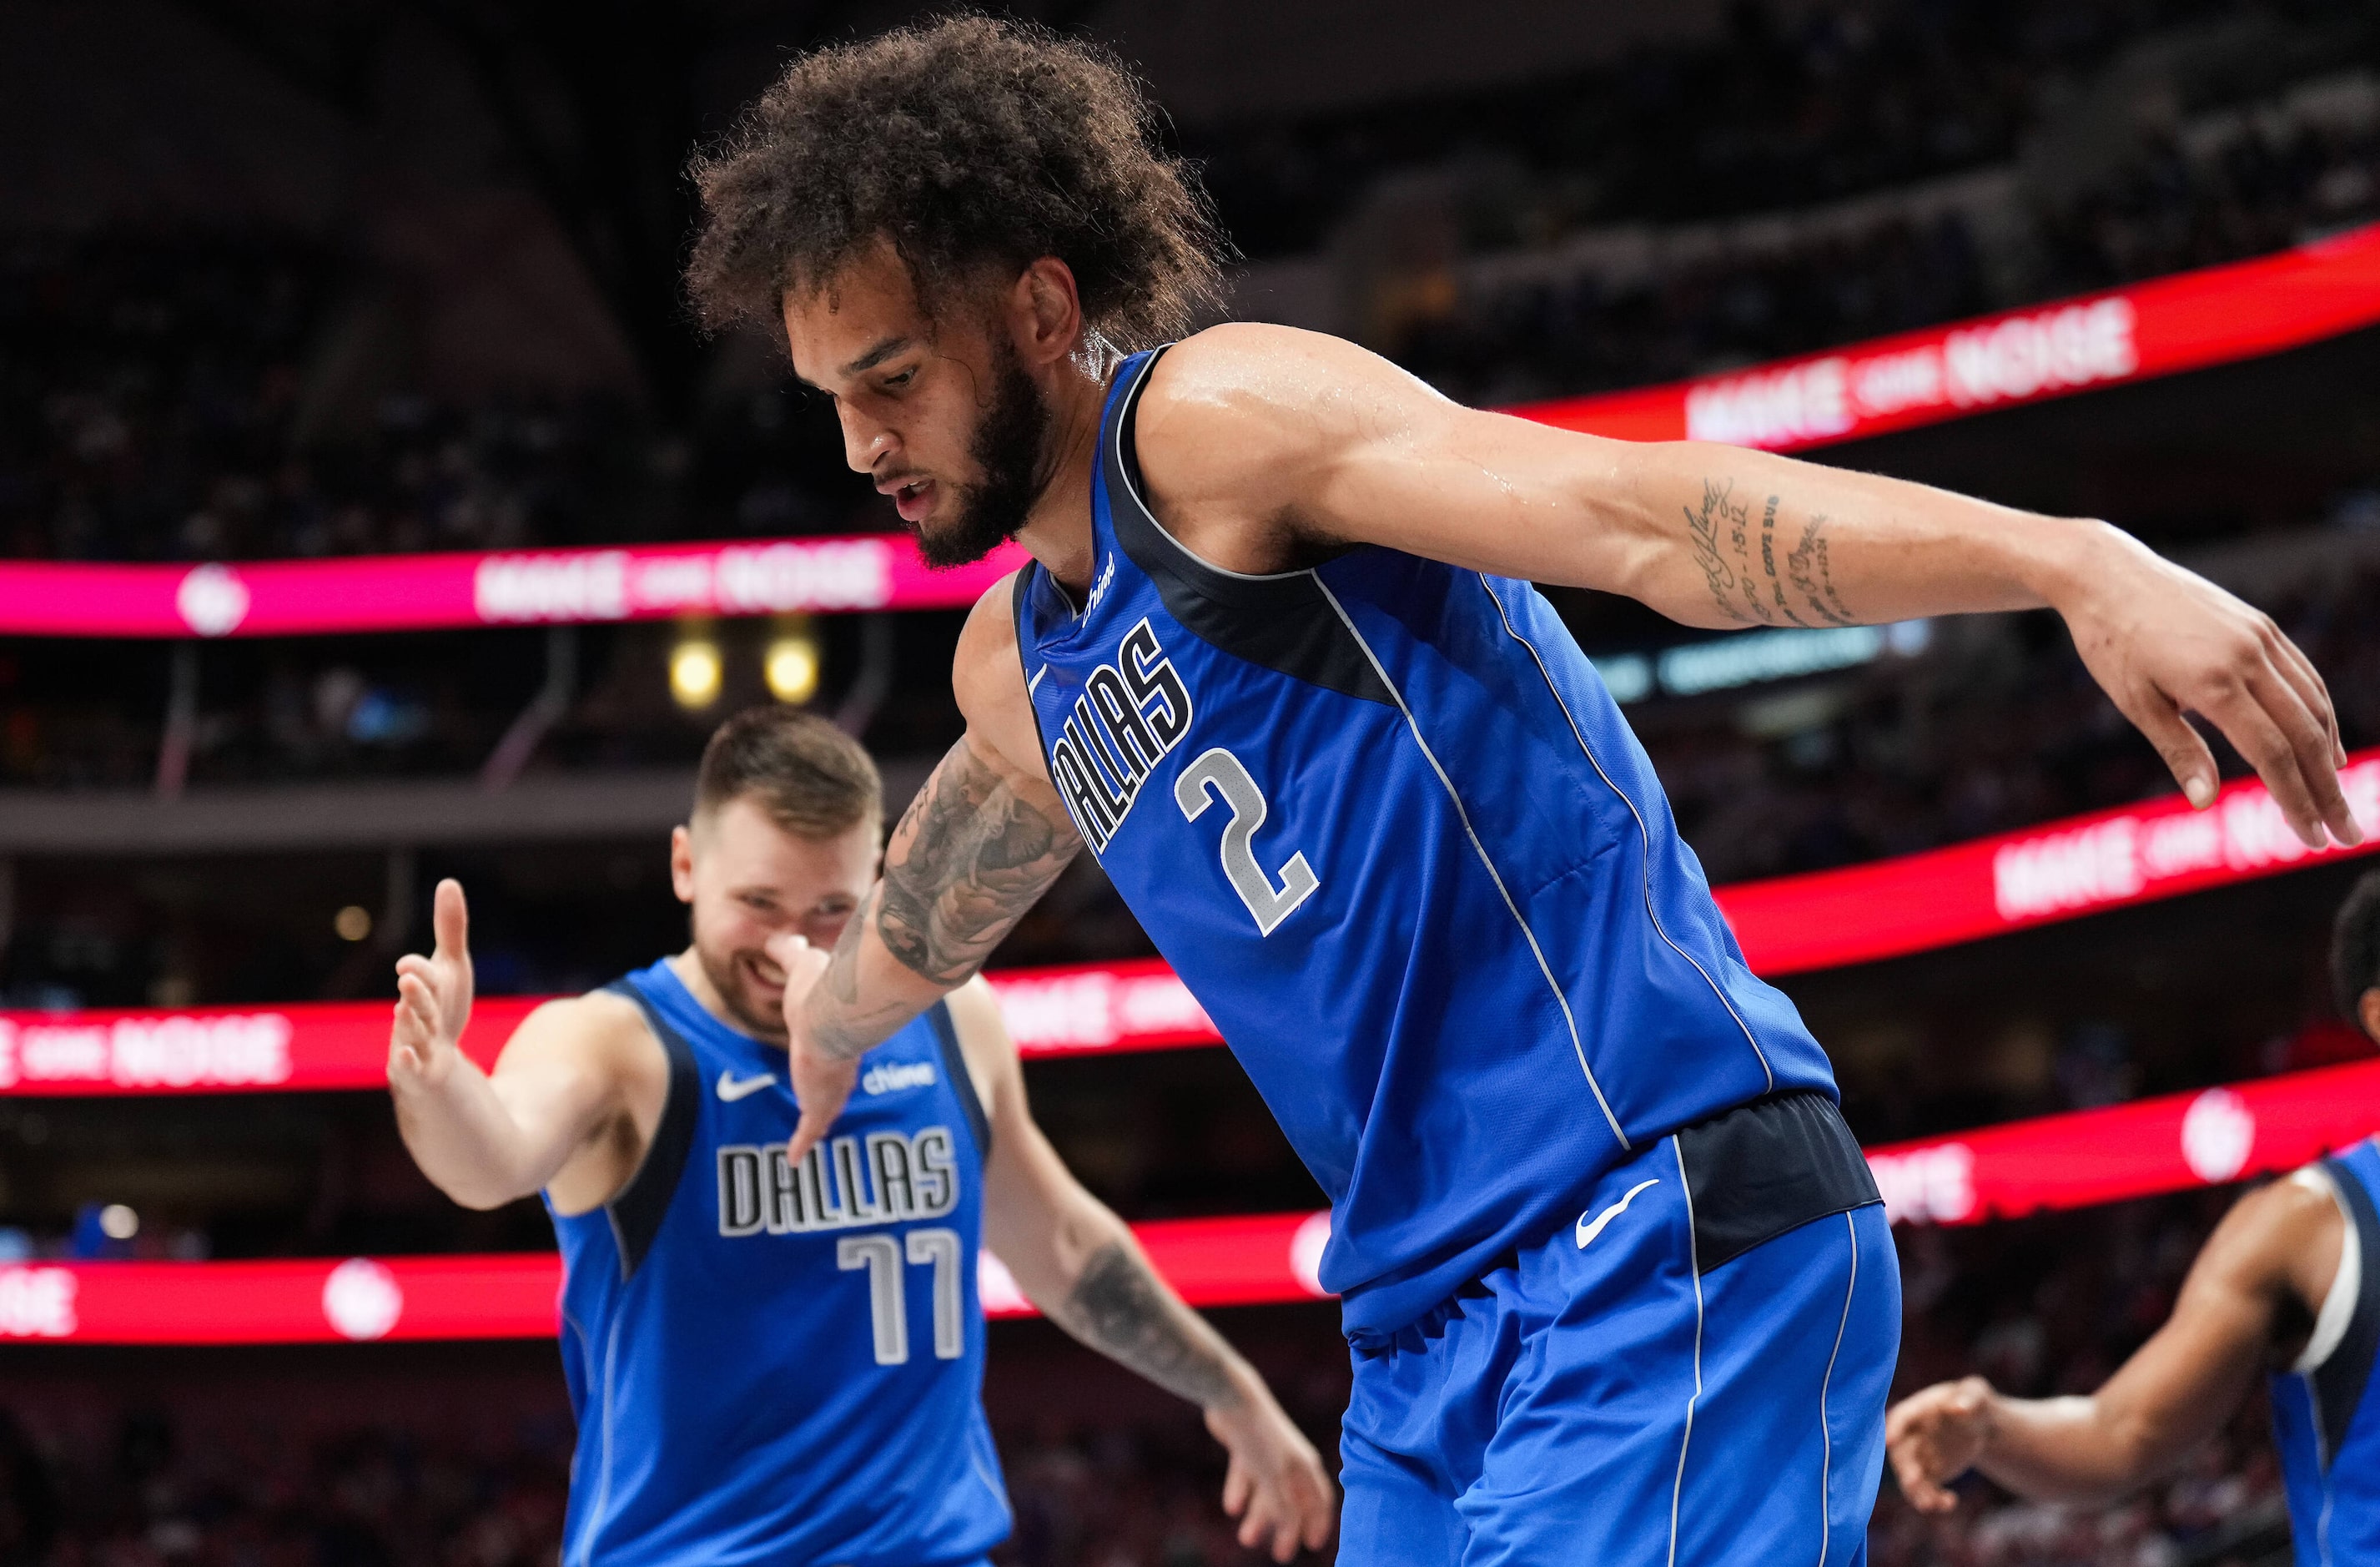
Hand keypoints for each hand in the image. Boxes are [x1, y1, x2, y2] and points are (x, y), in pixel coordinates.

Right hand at [390, 879, 473, 1092]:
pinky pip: (412, 1066)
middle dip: (416, 990)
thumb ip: (450, 928)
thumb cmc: (441, 1007)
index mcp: (423, 988)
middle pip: (418, 1002)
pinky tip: (408, 1056)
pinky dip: (409, 1061)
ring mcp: (414, 1043)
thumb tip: (448, 881)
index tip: (409, 964)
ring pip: (414, 1031)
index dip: (418, 969)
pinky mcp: (419, 1070)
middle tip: (408, 977)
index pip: (422, 975)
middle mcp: (414, 1015)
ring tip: (403, 1008)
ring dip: (410, 1021)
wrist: (435, 1060)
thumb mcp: (451, 968)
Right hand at [767, 932, 854, 1164]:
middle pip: (835, 1084)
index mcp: (840, 1035)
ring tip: (810, 1139)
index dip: (833, 1058)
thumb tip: (779, 935)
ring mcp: (832, 1088)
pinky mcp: (819, 1105)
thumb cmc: (823, 988)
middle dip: (827, 1094)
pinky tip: (796, 1158)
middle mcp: (840, 1064)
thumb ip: (791, 953)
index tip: (830, 1064)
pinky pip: (809, 1129)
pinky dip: (802, 1142)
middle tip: (819, 1108)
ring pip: (824, 1109)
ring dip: (816, 1121)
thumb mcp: (803, 966)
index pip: (839, 1052)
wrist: (835, 1014)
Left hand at [1204, 1379, 1337, 1561]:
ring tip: (1245, 1538)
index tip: (1313, 1545)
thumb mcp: (1275, 1480)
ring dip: (1259, 1515)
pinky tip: (1232, 1507)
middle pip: (1291, 1502)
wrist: (1233, 1400)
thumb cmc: (1261, 1441)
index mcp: (1305, 1467)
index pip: (1320, 1501)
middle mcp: (1290, 1462)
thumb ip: (1285, 1508)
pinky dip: (1241, 1491)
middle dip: (1285, 1529)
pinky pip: (1246, 1476)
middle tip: (1279, 1555)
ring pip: (1267, 1492)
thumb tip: (1292, 1533)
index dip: (1319, 1524)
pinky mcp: (1246, 1446)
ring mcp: (1268, 1454)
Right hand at [1886, 1375, 1996, 1513]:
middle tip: (1914, 1481)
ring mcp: (1919, 1457)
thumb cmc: (1974, 1402)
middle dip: (1904, 1468)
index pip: (1900, 1418)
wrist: (1980, 1423)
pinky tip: (1951, 1502)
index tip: (1889, 1441)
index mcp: (1918, 1410)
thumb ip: (1969, 1398)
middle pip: (1901, 1454)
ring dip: (1917, 1493)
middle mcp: (1912, 1435)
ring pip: (1910, 1478)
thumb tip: (1958, 1408)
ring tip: (1932, 1504)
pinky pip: (1927, 1491)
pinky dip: (1935, 1501)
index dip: (1893, 1429)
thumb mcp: (1976, 1393)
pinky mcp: (1930, 1474)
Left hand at [2056, 527, 2357, 849]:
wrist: (2108, 575)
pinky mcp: (2261, 625)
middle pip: (2306, 735)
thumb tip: (2206, 803)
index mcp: (2214, 683)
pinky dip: (2320, 714)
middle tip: (2345, 835)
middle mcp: (2248, 658)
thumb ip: (2179, 751)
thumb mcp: (2135, 702)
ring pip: (2313, 705)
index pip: (2272, 755)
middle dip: (2327, 791)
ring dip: (2331, 755)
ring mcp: (2260, 637)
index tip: (2312, 839)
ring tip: (2336, 798)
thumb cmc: (2111, 643)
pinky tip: (2325, 744)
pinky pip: (2304, 676)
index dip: (2296, 800)